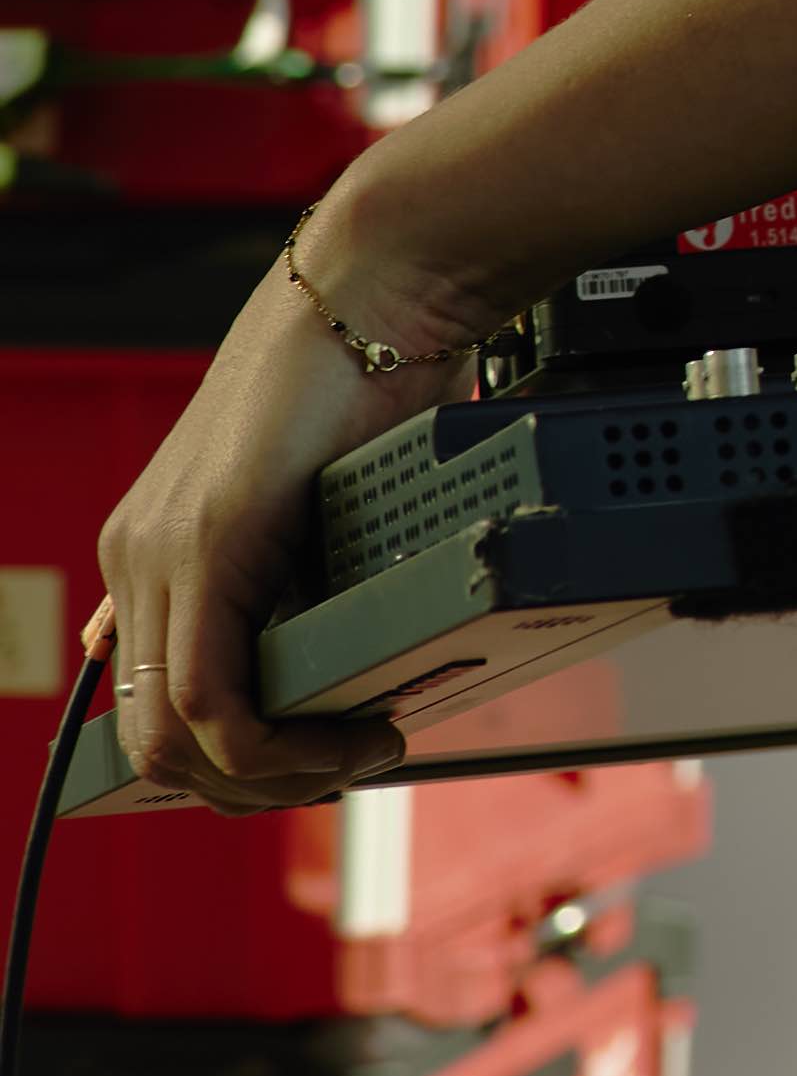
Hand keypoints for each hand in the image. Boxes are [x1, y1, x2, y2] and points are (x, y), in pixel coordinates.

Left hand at [87, 248, 434, 812]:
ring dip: (271, 779)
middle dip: (251, 790)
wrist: (379, 285)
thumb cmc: (374, 376)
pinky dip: (278, 747)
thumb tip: (290, 640)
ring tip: (357, 754)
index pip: (150, 702)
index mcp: (156, 550)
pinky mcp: (208, 542)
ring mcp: (161, 551)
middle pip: (149, 742)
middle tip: (341, 773)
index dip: (223, 764)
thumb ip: (293, 559)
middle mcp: (138, 556)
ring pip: (172, 736)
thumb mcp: (323, 491)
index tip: (307, 763)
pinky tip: (346, 734)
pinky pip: (209, 697)